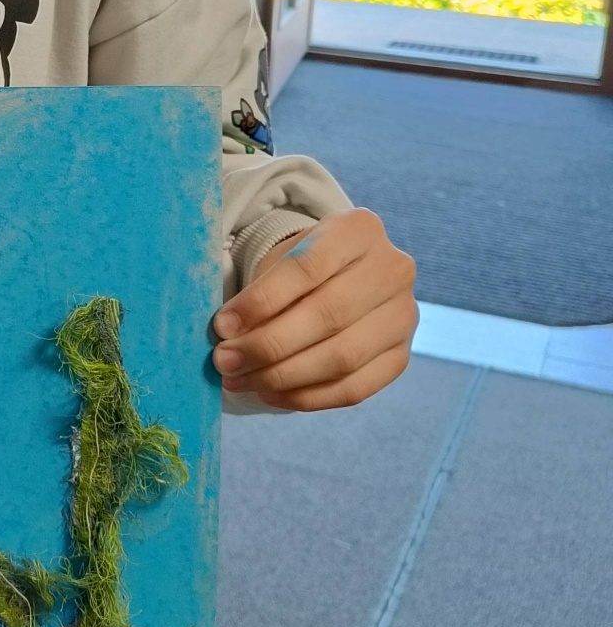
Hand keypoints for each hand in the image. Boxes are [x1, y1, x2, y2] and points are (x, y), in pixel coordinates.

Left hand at [213, 209, 416, 410]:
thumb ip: (260, 293)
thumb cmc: (301, 267)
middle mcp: (393, 270)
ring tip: (241, 380)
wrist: (343, 278)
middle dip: (268, 345)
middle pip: (328, 315)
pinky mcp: (401, 358)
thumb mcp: (281, 259)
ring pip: (342, 358)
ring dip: (283, 376)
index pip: (306, 267)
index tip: (223, 326)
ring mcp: (404, 317)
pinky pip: (354, 389)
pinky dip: (306, 397)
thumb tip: (230, 339)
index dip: (261, 301)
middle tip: (225, 361)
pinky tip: (270, 393)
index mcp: (359, 229)